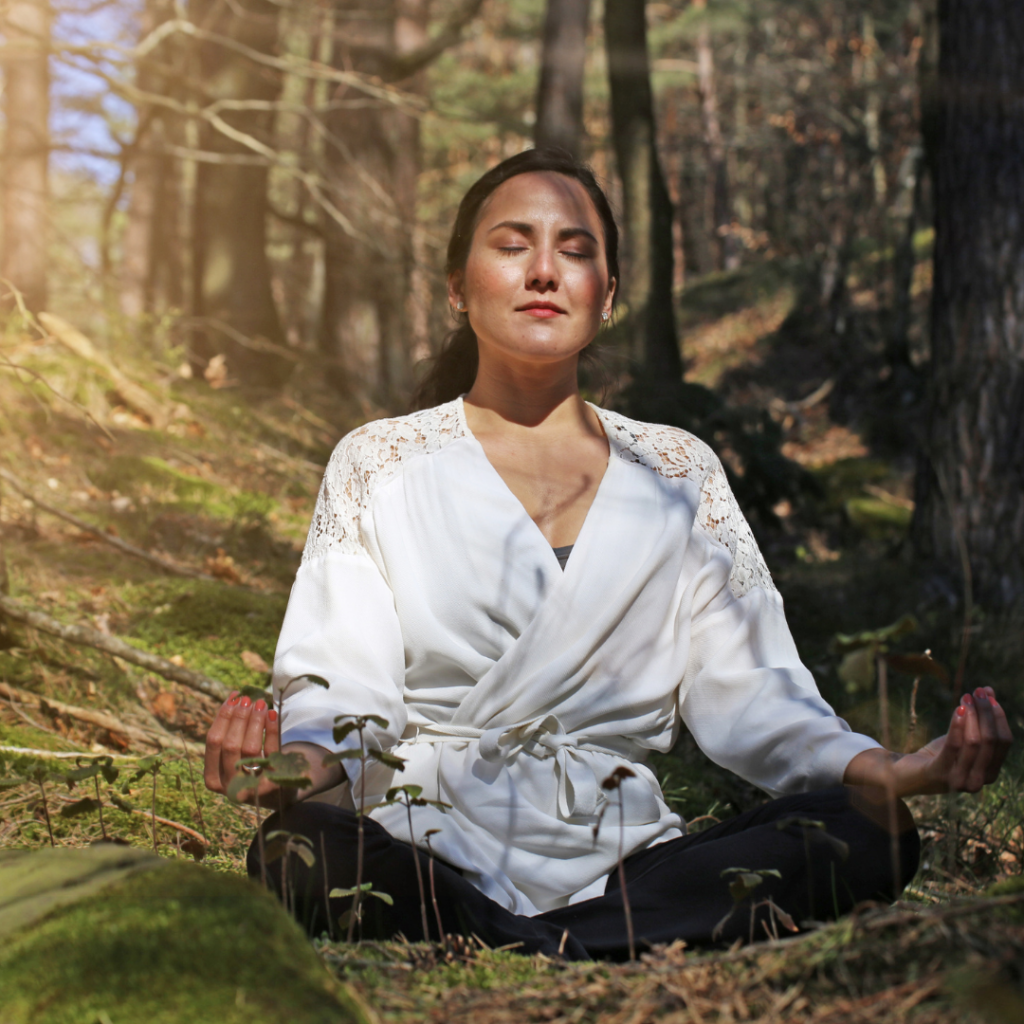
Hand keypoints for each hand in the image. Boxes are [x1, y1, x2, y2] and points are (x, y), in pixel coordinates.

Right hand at [204, 691, 280, 804]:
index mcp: (213, 777)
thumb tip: (235, 698)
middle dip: (239, 718)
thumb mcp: (236, 755)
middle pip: (230, 745)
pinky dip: (271, 731)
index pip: (213, 742)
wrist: (279, 792)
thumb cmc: (252, 767)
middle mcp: (228, 786)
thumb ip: (231, 733)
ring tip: (261, 703)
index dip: (223, 717)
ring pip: (249, 749)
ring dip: (254, 722)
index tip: (234, 697)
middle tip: (249, 699)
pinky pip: (271, 753)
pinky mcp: (272, 785)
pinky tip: (272, 715)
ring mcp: (251, 787)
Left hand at [898, 687, 1013, 794]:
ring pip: (974, 742)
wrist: (908, 773)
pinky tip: (958, 709)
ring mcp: (960, 780)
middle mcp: (979, 780)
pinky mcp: (940, 773)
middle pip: (991, 740)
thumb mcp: (961, 737)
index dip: (998, 716)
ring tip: (965, 696)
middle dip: (985, 712)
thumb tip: (989, 691)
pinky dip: (957, 725)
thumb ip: (977, 719)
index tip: (989, 695)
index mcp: (990, 773)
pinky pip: (953, 746)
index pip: (1003, 741)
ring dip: (972, 715)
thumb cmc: (939, 754)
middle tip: (977, 691)